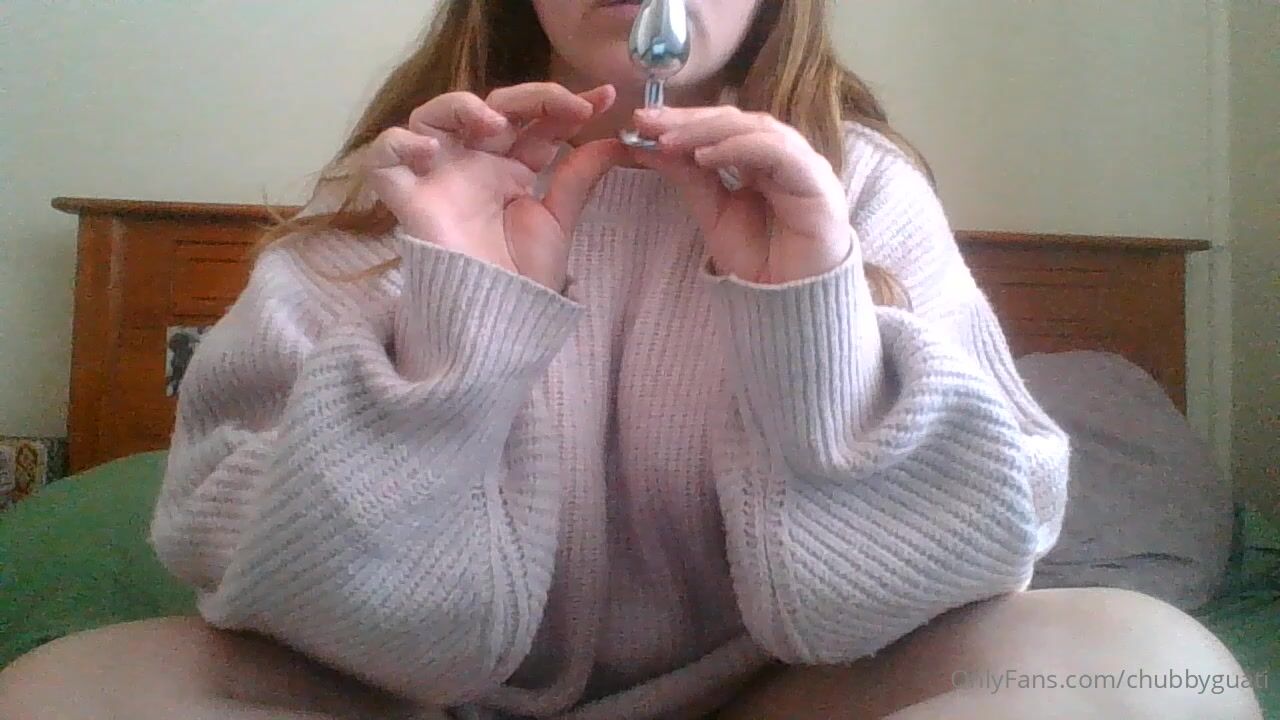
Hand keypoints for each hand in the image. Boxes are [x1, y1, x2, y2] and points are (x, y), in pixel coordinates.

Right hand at [363, 83, 628, 289]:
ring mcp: (437, 176)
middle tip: (568, 105)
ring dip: (461, 106)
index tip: (605, 98)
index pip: (532, 121)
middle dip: (531, 97)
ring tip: (494, 123)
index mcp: (508, 168)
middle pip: (490, 106)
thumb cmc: (523, 277)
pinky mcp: (406, 198)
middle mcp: (471, 164)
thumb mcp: (558, 219)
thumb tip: (618, 142)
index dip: (564, 104)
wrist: (497, 321)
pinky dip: (398, 143)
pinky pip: (382, 159)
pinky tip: (430, 151)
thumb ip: (580, 176)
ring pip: (431, 116)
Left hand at [630, 107, 852, 284]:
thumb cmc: (759, 262)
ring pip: (757, 129)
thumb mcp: (713, 214)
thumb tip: (648, 146)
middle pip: (737, 120)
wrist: (791, 304)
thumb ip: (688, 178)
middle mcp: (787, 156)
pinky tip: (705, 156)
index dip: (683, 120)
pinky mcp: (818, 184)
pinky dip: (739, 149)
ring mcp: (806, 166)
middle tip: (647, 122)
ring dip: (709, 131)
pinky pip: (778, 153)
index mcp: (764, 160)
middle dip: (690, 119)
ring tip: (669, 141)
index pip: (723, 125)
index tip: (641, 122)